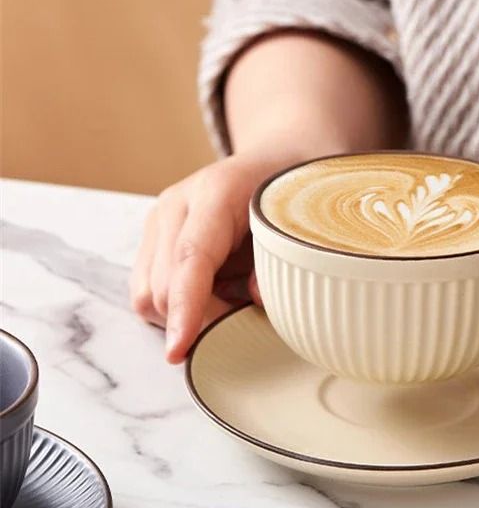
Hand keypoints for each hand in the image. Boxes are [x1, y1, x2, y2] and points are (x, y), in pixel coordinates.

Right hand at [130, 152, 289, 362]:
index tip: (179, 350)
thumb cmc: (295, 189)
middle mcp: (177, 205)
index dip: (186, 308)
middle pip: (163, 287)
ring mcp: (161, 221)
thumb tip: (256, 300)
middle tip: (247, 320)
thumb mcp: (302, 219)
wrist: (280, 157)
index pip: (190, 258)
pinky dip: (179, 307)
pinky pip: (150, 290)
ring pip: (148, 295)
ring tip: (232, 302)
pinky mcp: (156, 239)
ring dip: (185, 316)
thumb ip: (280, 258)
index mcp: (216, 191)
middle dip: (200, 320)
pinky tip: (215, 295)